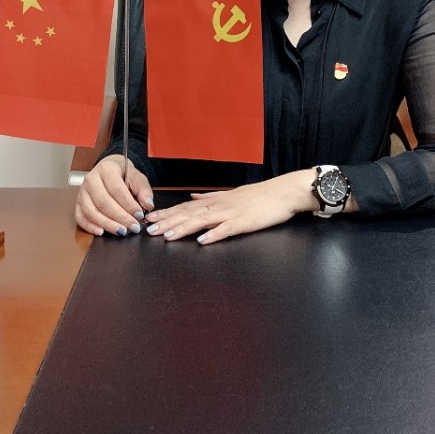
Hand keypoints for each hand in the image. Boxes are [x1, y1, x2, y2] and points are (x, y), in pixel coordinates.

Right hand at [75, 156, 154, 236]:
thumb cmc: (123, 174)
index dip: (128, 204)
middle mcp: (91, 180)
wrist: (109, 170)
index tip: (139, 215)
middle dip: (119, 217)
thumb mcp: (137, 177)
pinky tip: (101, 232)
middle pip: (103, 202)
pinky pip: (80, 217)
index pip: (116, 189)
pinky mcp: (78, 203)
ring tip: (121, 231)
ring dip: (107, 224)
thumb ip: (143, 190)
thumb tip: (148, 205)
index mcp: (106, 169)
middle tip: (132, 227)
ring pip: (91, 211)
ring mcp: (82, 192)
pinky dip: (90, 226)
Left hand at [144, 169, 319, 244]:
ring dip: (184, 228)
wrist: (284, 192)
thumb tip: (193, 198)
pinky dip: (214, 235)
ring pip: (203, 221)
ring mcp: (232, 213)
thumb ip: (211, 197)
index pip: (187, 207)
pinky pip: (227, 229)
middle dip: (168, 222)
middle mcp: (221, 206)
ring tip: (167, 236)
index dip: (168, 213)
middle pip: (190, 214)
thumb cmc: (262, 196)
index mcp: (217, 201)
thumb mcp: (233, 193)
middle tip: (149, 230)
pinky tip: (202, 241)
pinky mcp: (245, 222)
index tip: (150, 218)